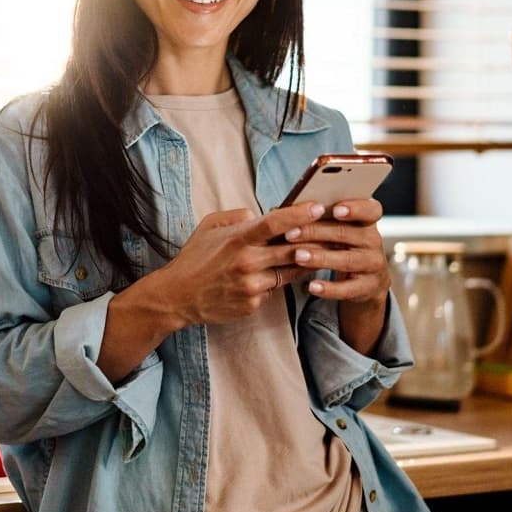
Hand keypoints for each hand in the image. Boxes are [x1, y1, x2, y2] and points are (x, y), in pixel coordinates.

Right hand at [147, 205, 323, 326]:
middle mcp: (247, 263)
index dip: (300, 214)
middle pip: (293, 249)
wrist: (178, 296)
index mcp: (237, 239)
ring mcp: (252, 286)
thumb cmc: (194, 258)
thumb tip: (261, 214)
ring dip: (305, 262)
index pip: (275, 223)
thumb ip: (238, 216)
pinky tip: (277, 275)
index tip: (319, 207)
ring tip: (319, 252)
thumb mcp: (210, 226)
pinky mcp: (253, 305)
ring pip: (290, 271)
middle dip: (316, 240)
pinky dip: (277, 280)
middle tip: (333, 231)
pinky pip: (274, 289)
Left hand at [285, 199, 390, 305]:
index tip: (335, 210)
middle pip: (347, 233)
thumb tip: (286, 208)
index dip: (355, 208)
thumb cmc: (344, 245)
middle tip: (290, 234)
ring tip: (298, 256)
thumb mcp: (338, 229)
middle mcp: (373, 241)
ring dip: (321, 258)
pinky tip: (312, 286)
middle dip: (316, 232)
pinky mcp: (367, 287)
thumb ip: (321, 217)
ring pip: (346, 260)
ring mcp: (372, 264)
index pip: (370, 210)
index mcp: (367, 221)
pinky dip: (329, 288)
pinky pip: (348, 289)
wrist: (367, 279)